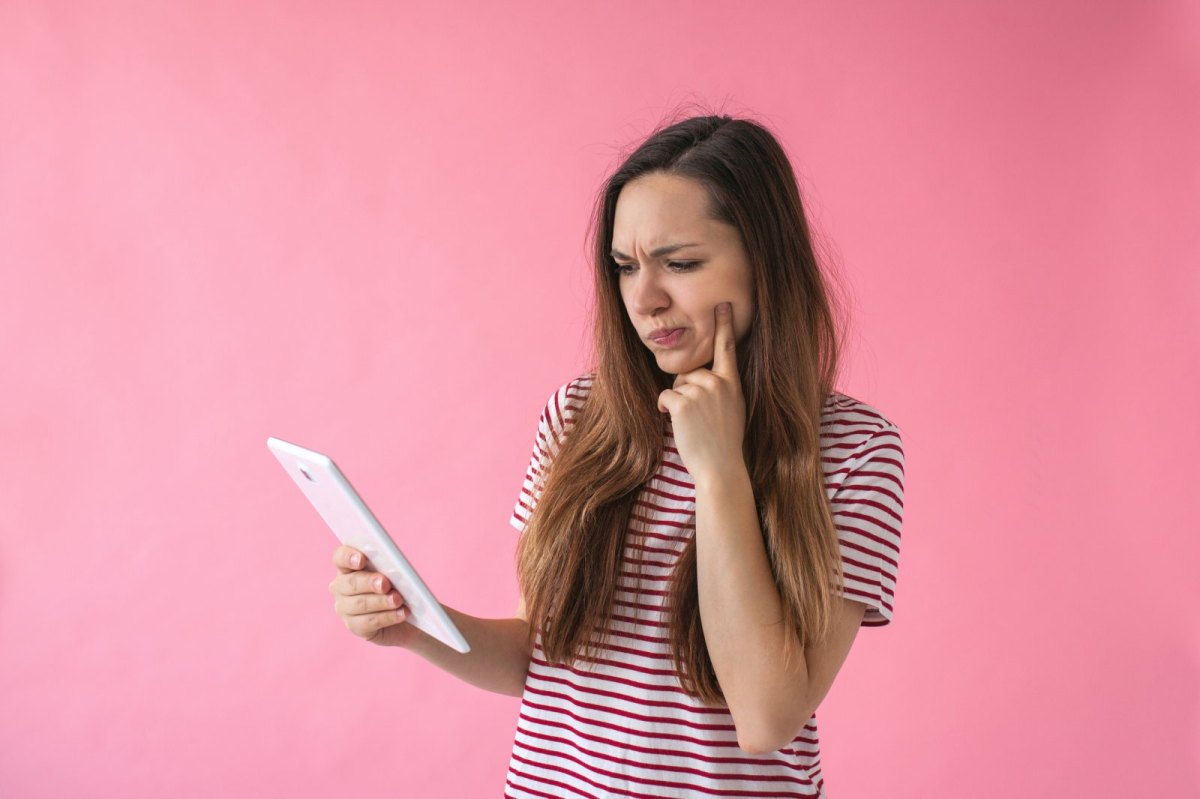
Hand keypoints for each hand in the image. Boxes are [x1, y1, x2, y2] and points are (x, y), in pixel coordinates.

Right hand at [328, 545, 418, 647]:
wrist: (406, 615)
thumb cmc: (398, 587)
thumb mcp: (395, 574)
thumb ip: (391, 567)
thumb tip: (396, 568)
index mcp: (348, 567)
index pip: (340, 558)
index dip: (349, 557)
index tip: (362, 559)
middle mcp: (341, 587)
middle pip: (350, 583)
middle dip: (369, 582)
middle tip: (385, 583)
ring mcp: (344, 608)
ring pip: (360, 604)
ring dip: (381, 601)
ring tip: (398, 600)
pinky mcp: (355, 626)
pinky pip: (370, 622)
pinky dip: (388, 616)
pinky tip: (402, 613)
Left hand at [656, 302, 746, 483]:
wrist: (721, 467)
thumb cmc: (724, 441)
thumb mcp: (732, 408)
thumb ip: (720, 388)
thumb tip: (696, 376)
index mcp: (732, 383)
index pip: (727, 348)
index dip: (724, 325)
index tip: (722, 304)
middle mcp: (718, 382)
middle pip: (690, 372)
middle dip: (686, 389)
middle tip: (698, 416)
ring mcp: (701, 392)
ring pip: (677, 384)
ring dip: (677, 402)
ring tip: (692, 423)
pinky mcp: (683, 403)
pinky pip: (665, 395)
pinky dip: (665, 408)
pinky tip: (674, 420)